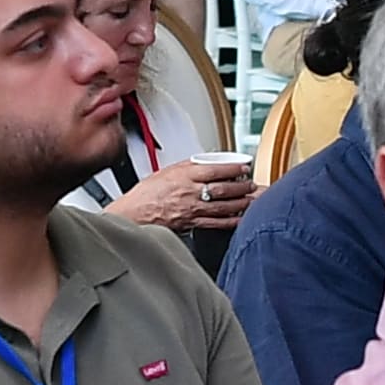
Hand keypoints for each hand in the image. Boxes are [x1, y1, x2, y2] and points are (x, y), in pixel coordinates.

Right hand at [103, 158, 253, 233]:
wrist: (134, 215)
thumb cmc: (145, 194)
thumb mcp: (166, 171)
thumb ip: (187, 166)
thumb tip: (204, 162)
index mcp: (184, 176)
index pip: (215, 169)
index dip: (233, 167)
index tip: (244, 166)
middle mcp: (190, 192)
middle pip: (223, 188)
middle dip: (241, 185)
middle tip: (250, 183)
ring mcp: (192, 209)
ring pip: (223, 205)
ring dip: (241, 202)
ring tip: (250, 198)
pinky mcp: (192, 223)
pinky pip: (217, 222)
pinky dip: (231, 220)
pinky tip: (240, 218)